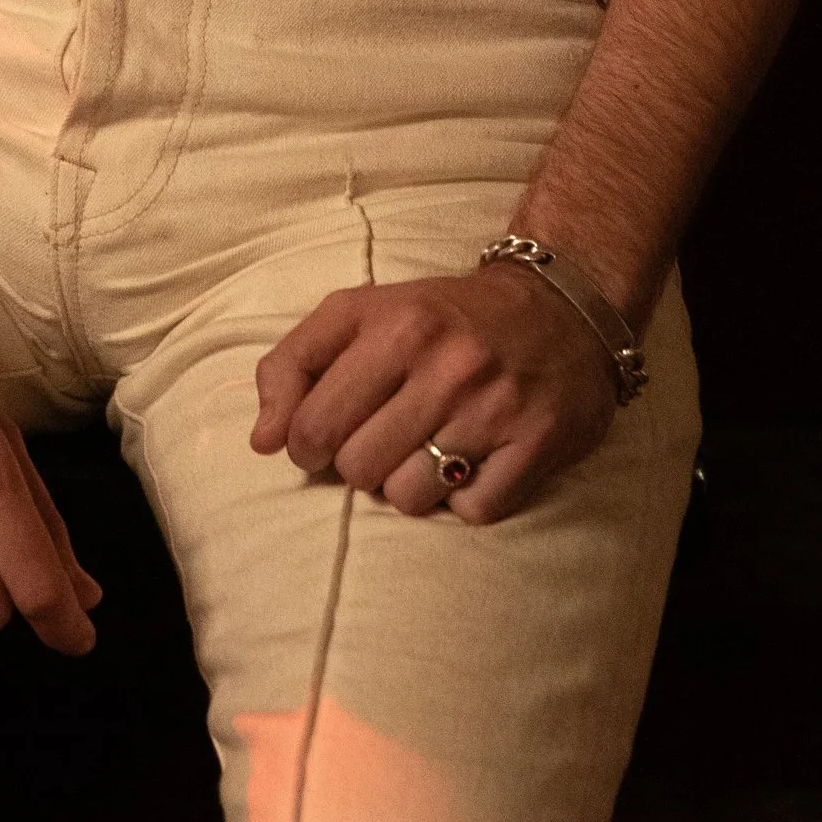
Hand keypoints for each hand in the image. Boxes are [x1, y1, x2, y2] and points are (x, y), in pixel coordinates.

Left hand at [251, 263, 619, 521]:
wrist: (560, 309)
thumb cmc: (442, 318)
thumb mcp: (361, 313)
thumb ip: (295, 364)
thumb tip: (262, 441)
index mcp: (395, 324)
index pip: (314, 424)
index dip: (305, 445)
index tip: (321, 439)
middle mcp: (447, 363)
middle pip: (359, 468)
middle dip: (360, 464)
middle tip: (383, 440)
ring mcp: (495, 406)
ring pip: (411, 498)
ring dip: (412, 486)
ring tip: (430, 449)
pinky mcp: (539, 442)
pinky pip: (473, 512)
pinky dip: (467, 500)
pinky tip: (475, 462)